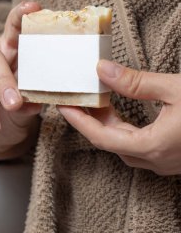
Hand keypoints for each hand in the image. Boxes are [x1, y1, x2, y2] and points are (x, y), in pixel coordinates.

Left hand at [58, 60, 180, 174]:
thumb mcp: (174, 89)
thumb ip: (136, 82)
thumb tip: (103, 70)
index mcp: (154, 146)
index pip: (102, 137)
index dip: (78, 121)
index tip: (64, 106)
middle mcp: (157, 160)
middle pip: (110, 142)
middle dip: (89, 120)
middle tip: (76, 100)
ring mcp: (166, 162)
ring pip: (124, 147)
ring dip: (106, 126)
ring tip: (95, 103)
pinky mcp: (172, 158)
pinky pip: (137, 148)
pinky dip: (122, 131)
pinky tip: (119, 116)